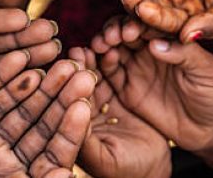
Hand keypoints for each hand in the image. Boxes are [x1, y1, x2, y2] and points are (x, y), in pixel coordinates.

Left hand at [71, 46, 171, 177]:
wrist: (153, 168)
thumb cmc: (126, 171)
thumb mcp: (105, 160)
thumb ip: (85, 143)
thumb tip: (69, 118)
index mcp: (63, 130)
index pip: (58, 106)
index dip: (62, 89)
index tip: (67, 71)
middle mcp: (72, 112)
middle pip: (69, 87)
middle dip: (73, 70)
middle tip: (76, 53)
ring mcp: (91, 99)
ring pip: (86, 76)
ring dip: (89, 61)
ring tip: (93, 47)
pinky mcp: (110, 90)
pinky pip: (107, 73)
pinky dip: (107, 60)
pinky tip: (109, 49)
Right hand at [97, 20, 212, 168]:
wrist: (211, 130)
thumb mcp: (206, 70)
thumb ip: (183, 54)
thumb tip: (154, 43)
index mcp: (168, 37)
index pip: (148, 23)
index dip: (136, 22)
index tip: (130, 29)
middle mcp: (148, 48)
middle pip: (124, 31)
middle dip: (114, 30)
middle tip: (111, 36)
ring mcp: (135, 66)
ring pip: (112, 48)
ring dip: (104, 43)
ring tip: (101, 45)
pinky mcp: (126, 87)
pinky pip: (109, 72)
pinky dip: (103, 63)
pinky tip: (104, 59)